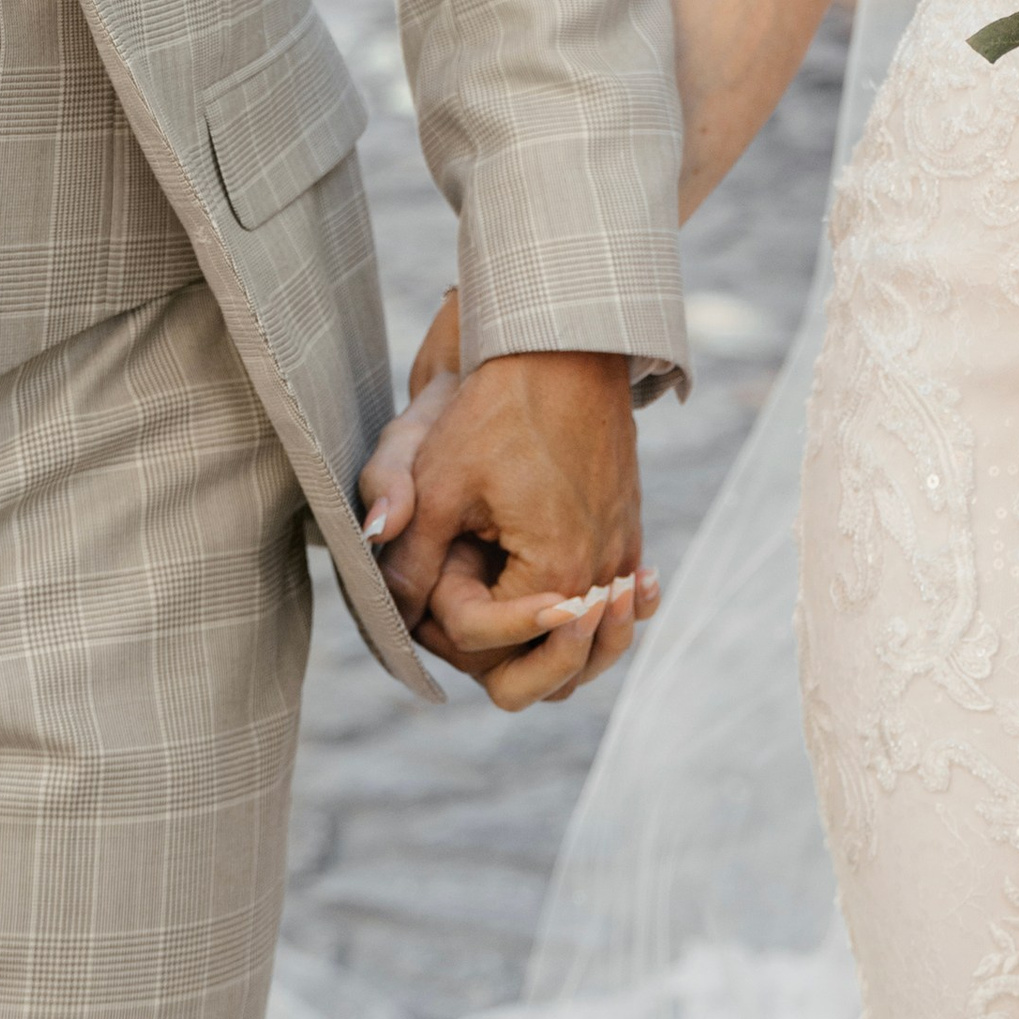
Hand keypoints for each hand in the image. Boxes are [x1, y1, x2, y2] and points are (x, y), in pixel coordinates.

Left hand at [358, 313, 659, 710]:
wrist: (565, 344)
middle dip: (506, 662)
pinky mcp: (628, 529)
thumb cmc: (499, 409)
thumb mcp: (440, 485)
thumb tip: (391, 614)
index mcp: (558, 570)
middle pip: (558, 674)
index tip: (435, 572)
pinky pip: (613, 600)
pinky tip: (569, 605)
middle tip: (463, 628)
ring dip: (555, 651)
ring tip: (510, 633)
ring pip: (592, 646)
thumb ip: (411, 563)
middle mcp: (603, 573)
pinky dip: (592, 617)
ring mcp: (622, 551)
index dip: (446, 620)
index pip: (493, 644)